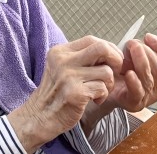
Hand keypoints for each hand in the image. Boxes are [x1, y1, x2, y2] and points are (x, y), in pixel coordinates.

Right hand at [8, 36, 123, 152]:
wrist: (41, 116)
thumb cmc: (56, 92)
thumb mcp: (60, 67)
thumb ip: (80, 57)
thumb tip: (109, 51)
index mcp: (59, 52)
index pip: (91, 40)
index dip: (108, 48)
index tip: (113, 59)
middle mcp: (62, 61)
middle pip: (101, 48)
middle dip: (116, 59)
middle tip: (116, 71)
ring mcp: (68, 76)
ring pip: (106, 71)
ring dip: (109, 84)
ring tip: (99, 91)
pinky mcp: (76, 93)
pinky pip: (103, 88)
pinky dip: (103, 96)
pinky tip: (94, 100)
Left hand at [99, 33, 156, 116]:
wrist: (107, 89)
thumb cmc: (121, 71)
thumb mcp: (132, 57)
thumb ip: (137, 50)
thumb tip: (135, 42)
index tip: (148, 36)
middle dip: (145, 52)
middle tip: (132, 43)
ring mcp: (149, 96)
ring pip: (149, 79)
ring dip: (140, 62)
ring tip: (129, 51)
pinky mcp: (135, 103)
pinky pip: (138, 92)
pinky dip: (134, 82)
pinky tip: (129, 73)